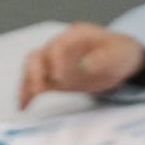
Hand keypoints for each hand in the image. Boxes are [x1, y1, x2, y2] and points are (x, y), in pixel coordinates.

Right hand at [19, 23, 144, 108]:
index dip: (54, 60)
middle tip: (38, 90)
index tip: (59, 77)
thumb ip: (104, 58)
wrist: (120, 62)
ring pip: (32, 70)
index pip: (56, 45)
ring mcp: (55, 64)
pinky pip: (36, 85)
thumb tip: (86, 65)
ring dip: (27, 85)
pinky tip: (24, 107)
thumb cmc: (120, 53)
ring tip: (24, 102)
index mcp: (74, 37)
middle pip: (37, 57)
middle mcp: (59, 49)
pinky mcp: (54, 80)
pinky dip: (28, 95)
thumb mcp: (119, 54)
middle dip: (34, 73)